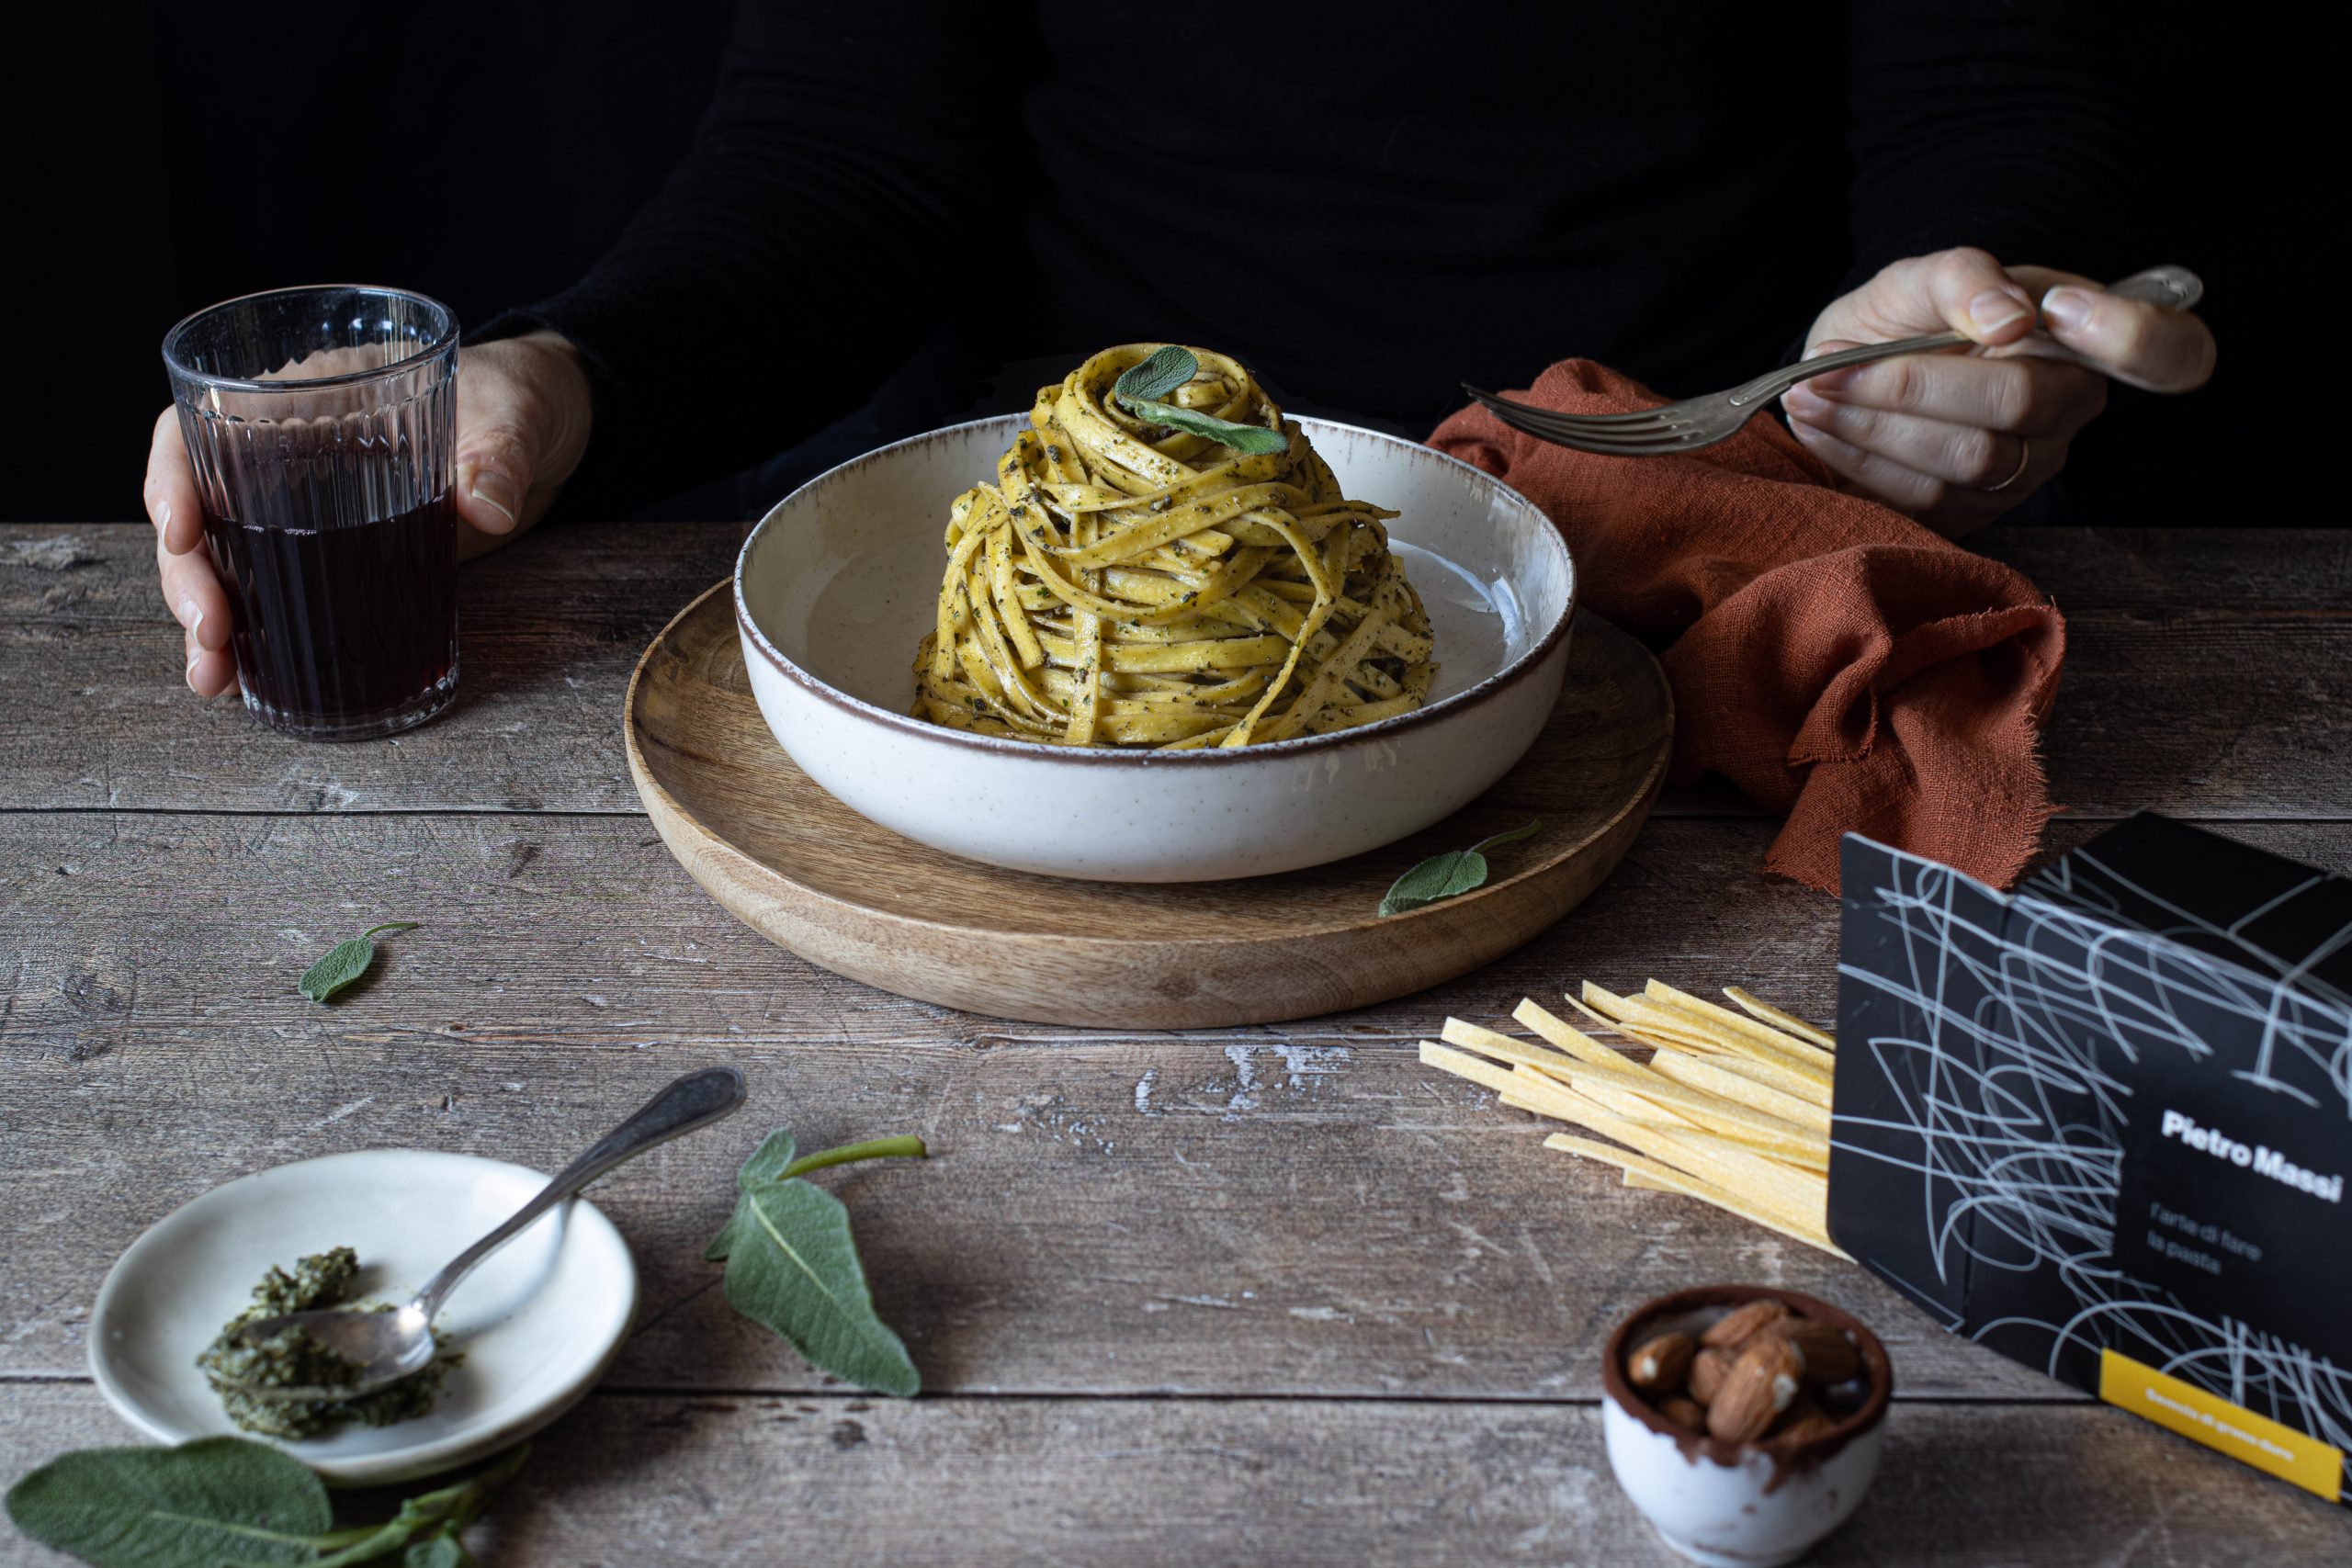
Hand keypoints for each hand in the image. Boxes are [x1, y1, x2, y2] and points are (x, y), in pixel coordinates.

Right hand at [145, 330, 594, 695]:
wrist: (551, 430)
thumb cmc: (517, 396)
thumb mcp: (515, 413)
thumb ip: (501, 455)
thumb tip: (489, 509)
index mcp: (305, 399)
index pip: (198, 428)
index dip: (172, 479)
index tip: (180, 534)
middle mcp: (288, 457)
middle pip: (203, 512)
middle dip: (191, 576)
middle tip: (211, 634)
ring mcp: (312, 513)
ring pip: (228, 564)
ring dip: (212, 623)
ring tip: (215, 678)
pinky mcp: (345, 558)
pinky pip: (282, 594)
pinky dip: (260, 638)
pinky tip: (247, 681)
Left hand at [1780, 248, 2215, 535]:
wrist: (1846, 373)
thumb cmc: (1902, 320)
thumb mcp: (1921, 277)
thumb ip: (1964, 277)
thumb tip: (2011, 317)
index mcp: (2086, 338)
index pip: (2171, 350)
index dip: (2133, 335)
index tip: (2059, 309)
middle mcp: (2071, 409)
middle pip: (2018, 405)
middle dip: (1912, 386)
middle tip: (1831, 368)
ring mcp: (2029, 468)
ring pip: (1966, 459)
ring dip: (1873, 426)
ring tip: (1811, 395)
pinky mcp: (1980, 512)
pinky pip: (1929, 499)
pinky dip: (1864, 461)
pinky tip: (1825, 428)